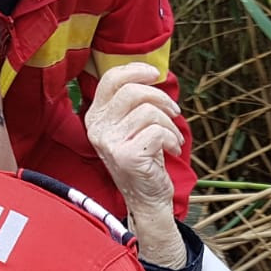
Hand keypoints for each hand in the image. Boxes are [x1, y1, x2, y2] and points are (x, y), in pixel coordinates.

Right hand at [85, 63, 183, 264]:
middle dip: (160, 98)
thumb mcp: (132, 127)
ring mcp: (110, 143)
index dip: (135, 70)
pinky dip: (172, 137)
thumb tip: (151, 73)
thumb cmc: (144, 159)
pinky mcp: (127, 156)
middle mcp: (98, 129)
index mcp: (95, 117)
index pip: (110, 79)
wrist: (147, 199)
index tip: (156, 73)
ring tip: (174, 137)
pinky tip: (172, 149)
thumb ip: (133, 103)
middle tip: (174, 111)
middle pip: (132, 91)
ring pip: (148, 111)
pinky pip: (157, 131)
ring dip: (170, 122)